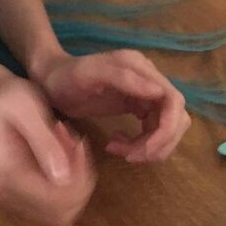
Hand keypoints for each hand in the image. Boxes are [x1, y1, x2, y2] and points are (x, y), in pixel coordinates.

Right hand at [0, 75, 96, 225]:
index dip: (77, 177)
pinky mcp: (21, 199)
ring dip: (76, 181)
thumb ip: (44, 141)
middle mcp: (2, 196)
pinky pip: (56, 205)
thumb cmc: (8, 97)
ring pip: (62, 213)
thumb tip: (63, 179)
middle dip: (79, 180)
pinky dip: (69, 183)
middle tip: (75, 141)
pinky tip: (64, 154)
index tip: (80, 141)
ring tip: (68, 144)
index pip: (50, 199)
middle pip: (59, 213)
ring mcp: (11, 201)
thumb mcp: (27, 108)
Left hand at [38, 49, 190, 162]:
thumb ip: (124, 79)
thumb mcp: (90, 74)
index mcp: (141, 68)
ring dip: (149, 146)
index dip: (167, 130)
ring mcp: (143, 93)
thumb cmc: (66, 76)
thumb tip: (158, 93)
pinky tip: (117, 144)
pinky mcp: (137, 106)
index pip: (174, 102)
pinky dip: (140, 144)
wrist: (50, 79)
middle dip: (159, 143)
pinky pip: (152, 131)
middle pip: (175, 118)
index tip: (145, 150)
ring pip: (166, 128)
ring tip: (120, 151)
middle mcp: (148, 79)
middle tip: (131, 156)